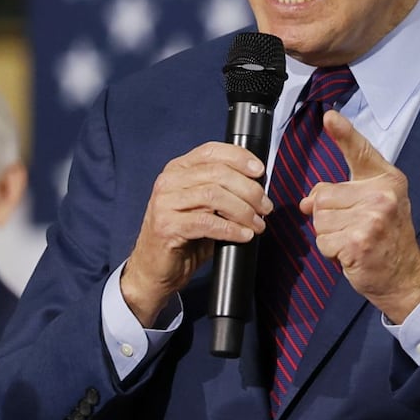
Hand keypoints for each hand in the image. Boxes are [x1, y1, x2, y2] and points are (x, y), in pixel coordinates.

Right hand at [121, 142, 272, 326]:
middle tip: (265, 207)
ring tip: (257, 224)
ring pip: (214, 196)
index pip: (211, 151)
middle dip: (249, 190)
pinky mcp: (166, 227)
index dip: (239, 157)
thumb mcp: (203, 207)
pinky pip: (206, 223)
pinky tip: (244, 235)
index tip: (260, 172)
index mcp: (178, 170)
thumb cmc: (183, 237)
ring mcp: (164, 203)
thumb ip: (222, 191)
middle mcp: (169, 181)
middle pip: (217, 173)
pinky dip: (231, 228)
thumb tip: (257, 186)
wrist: (154, 269)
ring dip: (243, 210)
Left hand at [302, 110, 419, 322]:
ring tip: (353, 240)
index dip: (344, 133)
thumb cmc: (387, 239)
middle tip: (353, 228)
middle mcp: (382, 195)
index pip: (360, 151)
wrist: (405, 276)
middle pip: (322, 195)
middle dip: (328, 216)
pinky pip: (323, 241)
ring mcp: (372, 218)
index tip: (330, 117)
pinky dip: (331, 252)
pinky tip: (351, 254)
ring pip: (319, 219)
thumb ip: (340, 194)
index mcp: (386, 180)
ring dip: (329, 235)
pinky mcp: (358, 241)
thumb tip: (307, 202)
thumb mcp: (372, 206)